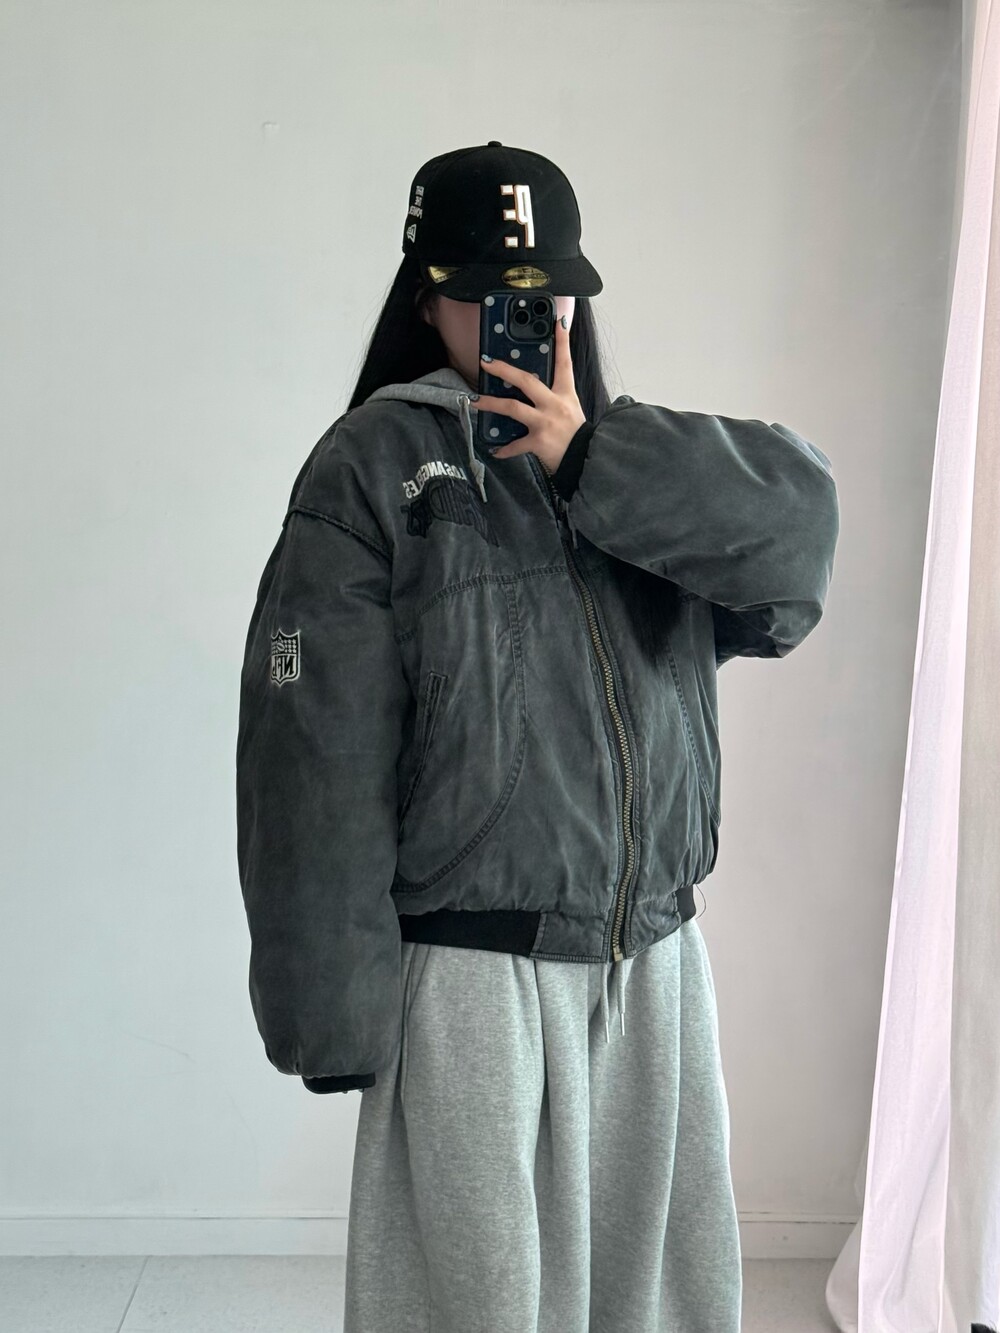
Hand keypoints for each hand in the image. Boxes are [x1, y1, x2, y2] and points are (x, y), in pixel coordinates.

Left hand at [475, 314, 587, 474]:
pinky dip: (505, 449)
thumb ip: (555, 398)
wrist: (587, 459)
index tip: (557, 321)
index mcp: (565, 394)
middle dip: (504, 370)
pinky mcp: (538, 442)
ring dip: (491, 404)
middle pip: (526, 381)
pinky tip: (496, 450)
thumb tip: (533, 388)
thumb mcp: (572, 409)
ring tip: (474, 402)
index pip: (565, 362)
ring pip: (513, 408)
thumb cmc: (577, 435)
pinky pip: (516, 444)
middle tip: (486, 363)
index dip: (562, 341)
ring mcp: (545, 423)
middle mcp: (554, 405)